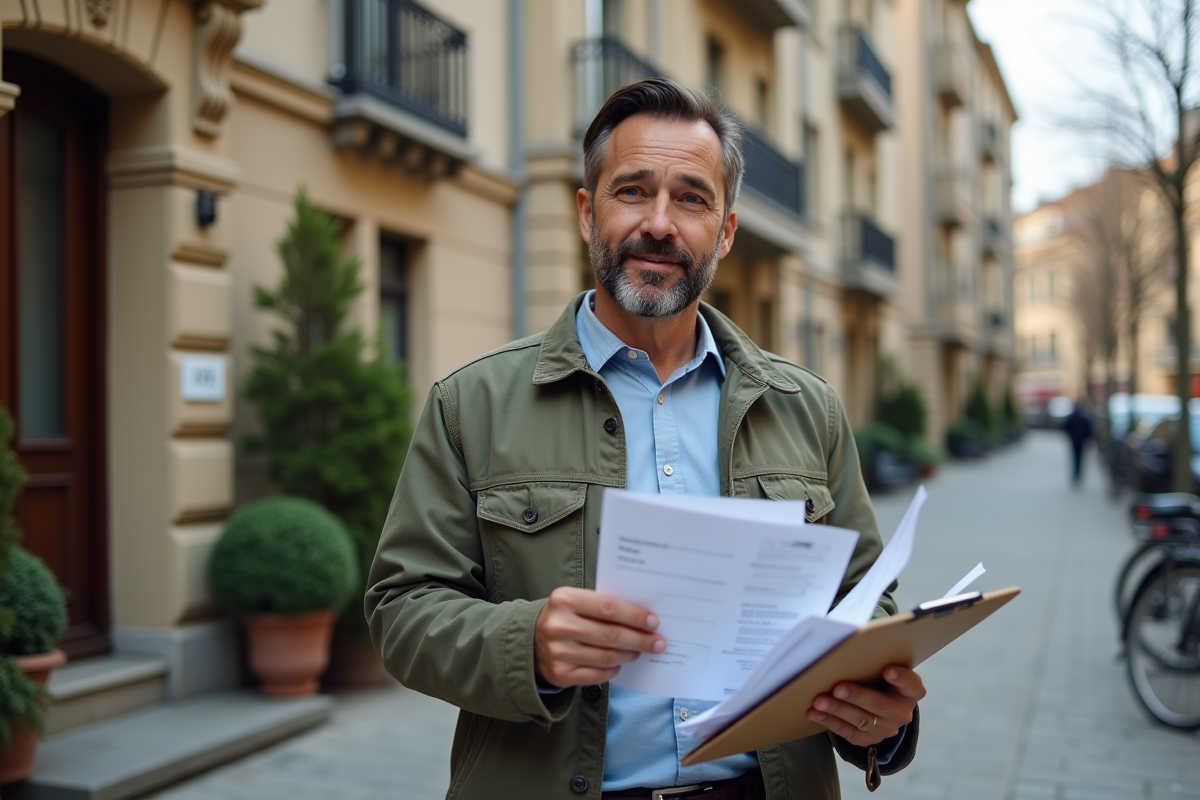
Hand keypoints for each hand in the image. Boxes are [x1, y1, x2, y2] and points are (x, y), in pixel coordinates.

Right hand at [535, 586, 665, 687]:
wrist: (529, 641)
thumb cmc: (563, 617)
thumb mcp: (575, 601)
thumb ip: (602, 606)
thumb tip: (642, 619)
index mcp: (564, 600)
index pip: (608, 607)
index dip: (634, 616)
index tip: (653, 622)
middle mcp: (559, 626)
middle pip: (611, 635)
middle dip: (639, 639)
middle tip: (658, 642)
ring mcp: (558, 652)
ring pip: (606, 656)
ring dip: (629, 654)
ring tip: (639, 651)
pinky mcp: (560, 674)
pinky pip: (597, 674)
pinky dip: (612, 669)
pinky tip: (619, 663)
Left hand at [806, 665, 924, 746]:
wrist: (881, 707)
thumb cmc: (880, 680)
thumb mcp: (884, 669)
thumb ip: (876, 662)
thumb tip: (849, 645)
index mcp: (911, 692)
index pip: (911, 684)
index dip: (900, 678)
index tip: (887, 669)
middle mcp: (901, 712)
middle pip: (879, 705)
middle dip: (857, 696)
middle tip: (838, 688)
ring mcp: (886, 729)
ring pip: (861, 720)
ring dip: (837, 709)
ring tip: (819, 701)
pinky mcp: (869, 739)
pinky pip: (848, 732)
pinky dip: (829, 721)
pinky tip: (815, 713)